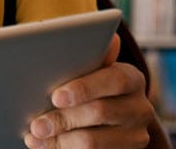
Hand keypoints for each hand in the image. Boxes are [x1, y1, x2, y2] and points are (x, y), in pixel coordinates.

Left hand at [23, 34, 155, 148]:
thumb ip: (90, 56)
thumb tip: (109, 37)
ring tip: (35, 137)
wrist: (114, 116)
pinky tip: (45, 146)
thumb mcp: (92, 69)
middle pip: (100, 113)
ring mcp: (135, 135)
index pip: (113, 79)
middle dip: (63, 118)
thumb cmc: (91, 84)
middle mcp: (140, 107)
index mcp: (131, 78)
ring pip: (94, 141)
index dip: (83, 88)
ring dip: (60, 140)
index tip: (56, 96)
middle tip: (36, 124)